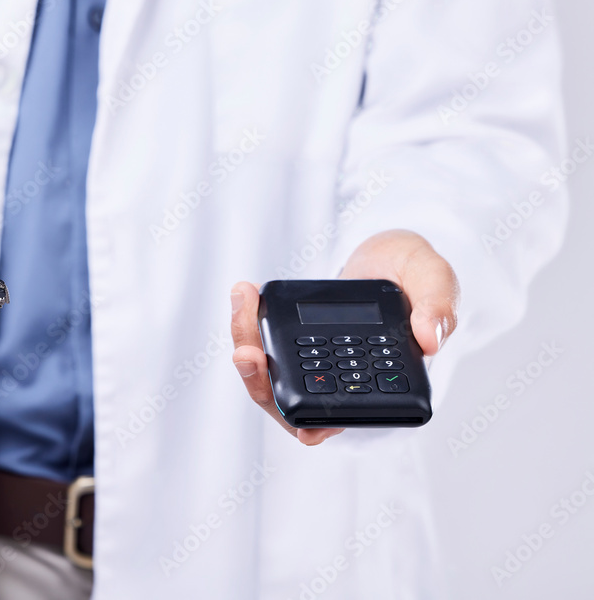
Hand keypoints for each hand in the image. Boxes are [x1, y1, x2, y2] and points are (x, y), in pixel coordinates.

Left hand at [230, 229, 459, 445]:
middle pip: (291, 401)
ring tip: (243, 304)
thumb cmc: (415, 274)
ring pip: (269, 373)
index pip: (345, 417)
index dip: (320, 429)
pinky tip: (245, 292)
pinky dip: (249, 321)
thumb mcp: (436, 280)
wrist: (391, 253)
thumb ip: (439, 307)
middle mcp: (338, 376)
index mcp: (378, 381)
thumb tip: (429, 340)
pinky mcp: (292, 335)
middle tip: (249, 354)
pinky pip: (263, 340)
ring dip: (247, 346)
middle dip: (262, 385)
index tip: (307, 430)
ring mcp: (311, 358)